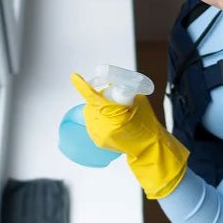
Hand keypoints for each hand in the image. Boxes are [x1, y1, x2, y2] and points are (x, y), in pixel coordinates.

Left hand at [70, 73, 188, 198]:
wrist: (148, 146)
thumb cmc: (146, 122)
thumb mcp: (139, 101)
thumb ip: (124, 91)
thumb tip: (112, 84)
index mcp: (116, 114)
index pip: (94, 98)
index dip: (82, 87)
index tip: (74, 76)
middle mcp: (104, 126)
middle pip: (91, 105)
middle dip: (97, 100)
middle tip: (110, 100)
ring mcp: (100, 135)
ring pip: (90, 114)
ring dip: (97, 110)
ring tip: (112, 113)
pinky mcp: (98, 141)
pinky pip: (92, 124)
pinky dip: (98, 119)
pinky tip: (110, 121)